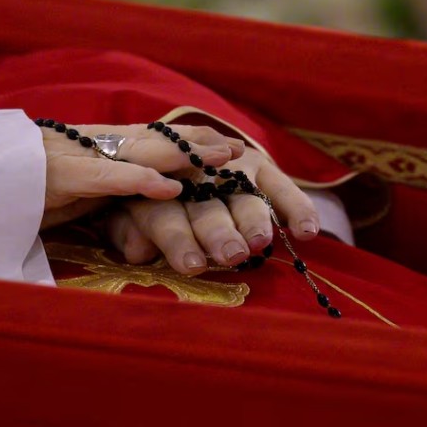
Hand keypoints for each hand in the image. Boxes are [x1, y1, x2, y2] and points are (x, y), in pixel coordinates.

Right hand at [40, 122, 244, 228]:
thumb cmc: (11, 189)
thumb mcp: (65, 190)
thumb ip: (98, 193)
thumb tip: (134, 204)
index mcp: (91, 148)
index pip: (148, 141)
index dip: (186, 143)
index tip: (224, 146)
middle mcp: (89, 145)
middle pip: (153, 141)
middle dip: (197, 145)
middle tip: (239, 149)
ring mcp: (76, 158)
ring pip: (140, 151)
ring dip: (184, 156)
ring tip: (222, 160)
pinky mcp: (60, 178)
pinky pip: (108, 178)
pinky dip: (141, 181)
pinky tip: (171, 186)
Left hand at [101, 146, 319, 273]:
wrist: (167, 161)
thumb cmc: (138, 205)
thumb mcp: (119, 218)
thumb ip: (125, 232)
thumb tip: (138, 249)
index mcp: (152, 187)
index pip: (163, 212)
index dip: (177, 238)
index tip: (193, 265)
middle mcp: (193, 173)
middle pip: (206, 205)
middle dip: (218, 230)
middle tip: (231, 254)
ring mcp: (227, 166)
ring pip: (241, 195)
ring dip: (252, 220)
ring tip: (261, 242)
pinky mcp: (257, 164)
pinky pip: (280, 186)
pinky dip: (296, 207)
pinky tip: (307, 232)